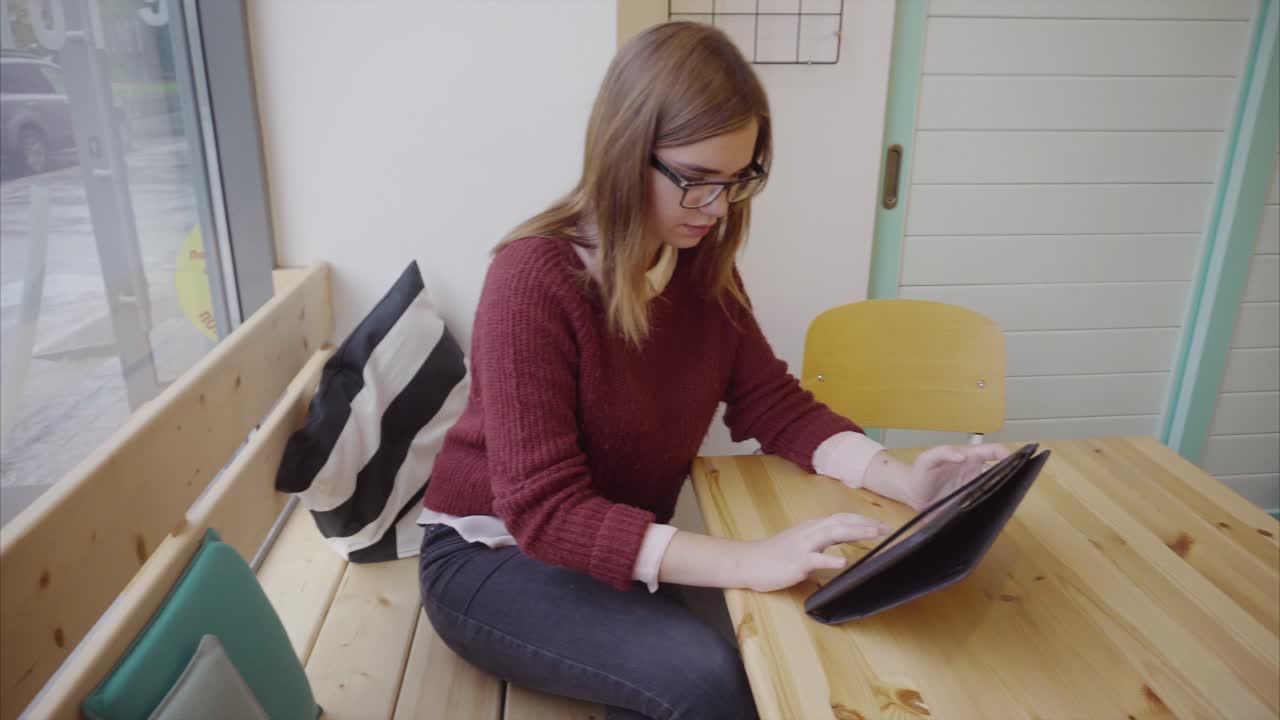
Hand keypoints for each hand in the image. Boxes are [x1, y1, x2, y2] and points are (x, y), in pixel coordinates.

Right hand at [736, 513, 890, 592]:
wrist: (748, 562)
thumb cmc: (773, 555)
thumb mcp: (799, 544)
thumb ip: (819, 544)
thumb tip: (839, 549)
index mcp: (811, 528)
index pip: (840, 519)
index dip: (861, 520)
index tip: (879, 524)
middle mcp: (810, 532)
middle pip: (841, 522)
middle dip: (865, 524)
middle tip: (886, 528)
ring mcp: (803, 546)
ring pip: (832, 534)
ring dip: (856, 532)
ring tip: (875, 534)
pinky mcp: (796, 562)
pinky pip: (815, 559)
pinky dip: (830, 559)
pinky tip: (843, 561)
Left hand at [864, 444, 1010, 510]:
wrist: (911, 493)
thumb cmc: (920, 471)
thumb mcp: (927, 459)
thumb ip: (943, 453)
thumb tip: (962, 456)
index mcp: (969, 458)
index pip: (992, 452)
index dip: (1006, 453)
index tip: (1018, 458)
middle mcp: (975, 472)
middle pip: (1000, 471)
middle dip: (1013, 474)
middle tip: (1022, 480)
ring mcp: (974, 488)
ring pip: (996, 488)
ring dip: (1004, 491)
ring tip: (1013, 497)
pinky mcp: (970, 503)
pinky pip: (985, 503)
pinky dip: (993, 506)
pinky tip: (997, 511)